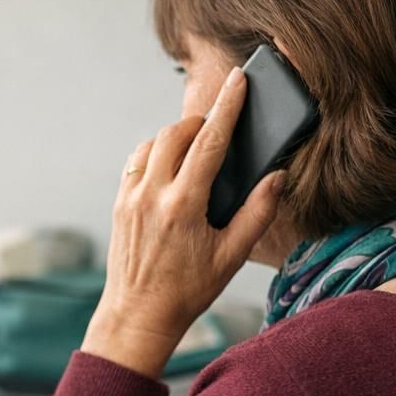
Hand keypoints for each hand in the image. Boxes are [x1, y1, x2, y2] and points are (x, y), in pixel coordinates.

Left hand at [82, 66, 284, 377]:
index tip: (239, 80)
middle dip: (200, 124)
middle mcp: (152, 195)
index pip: (210, 141)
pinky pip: (135, 163)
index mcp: (184, 205)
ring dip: (175, 139)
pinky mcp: (118, 205)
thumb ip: (258, 213)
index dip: (228, 106)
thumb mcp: (232, 256)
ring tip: (195, 155)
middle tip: (218, 132)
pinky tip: (170, 172)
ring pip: (152, 144)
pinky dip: (154, 156)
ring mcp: (130, 198)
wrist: (138, 315)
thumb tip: (277, 176)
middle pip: (176, 134)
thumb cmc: (188, 290)